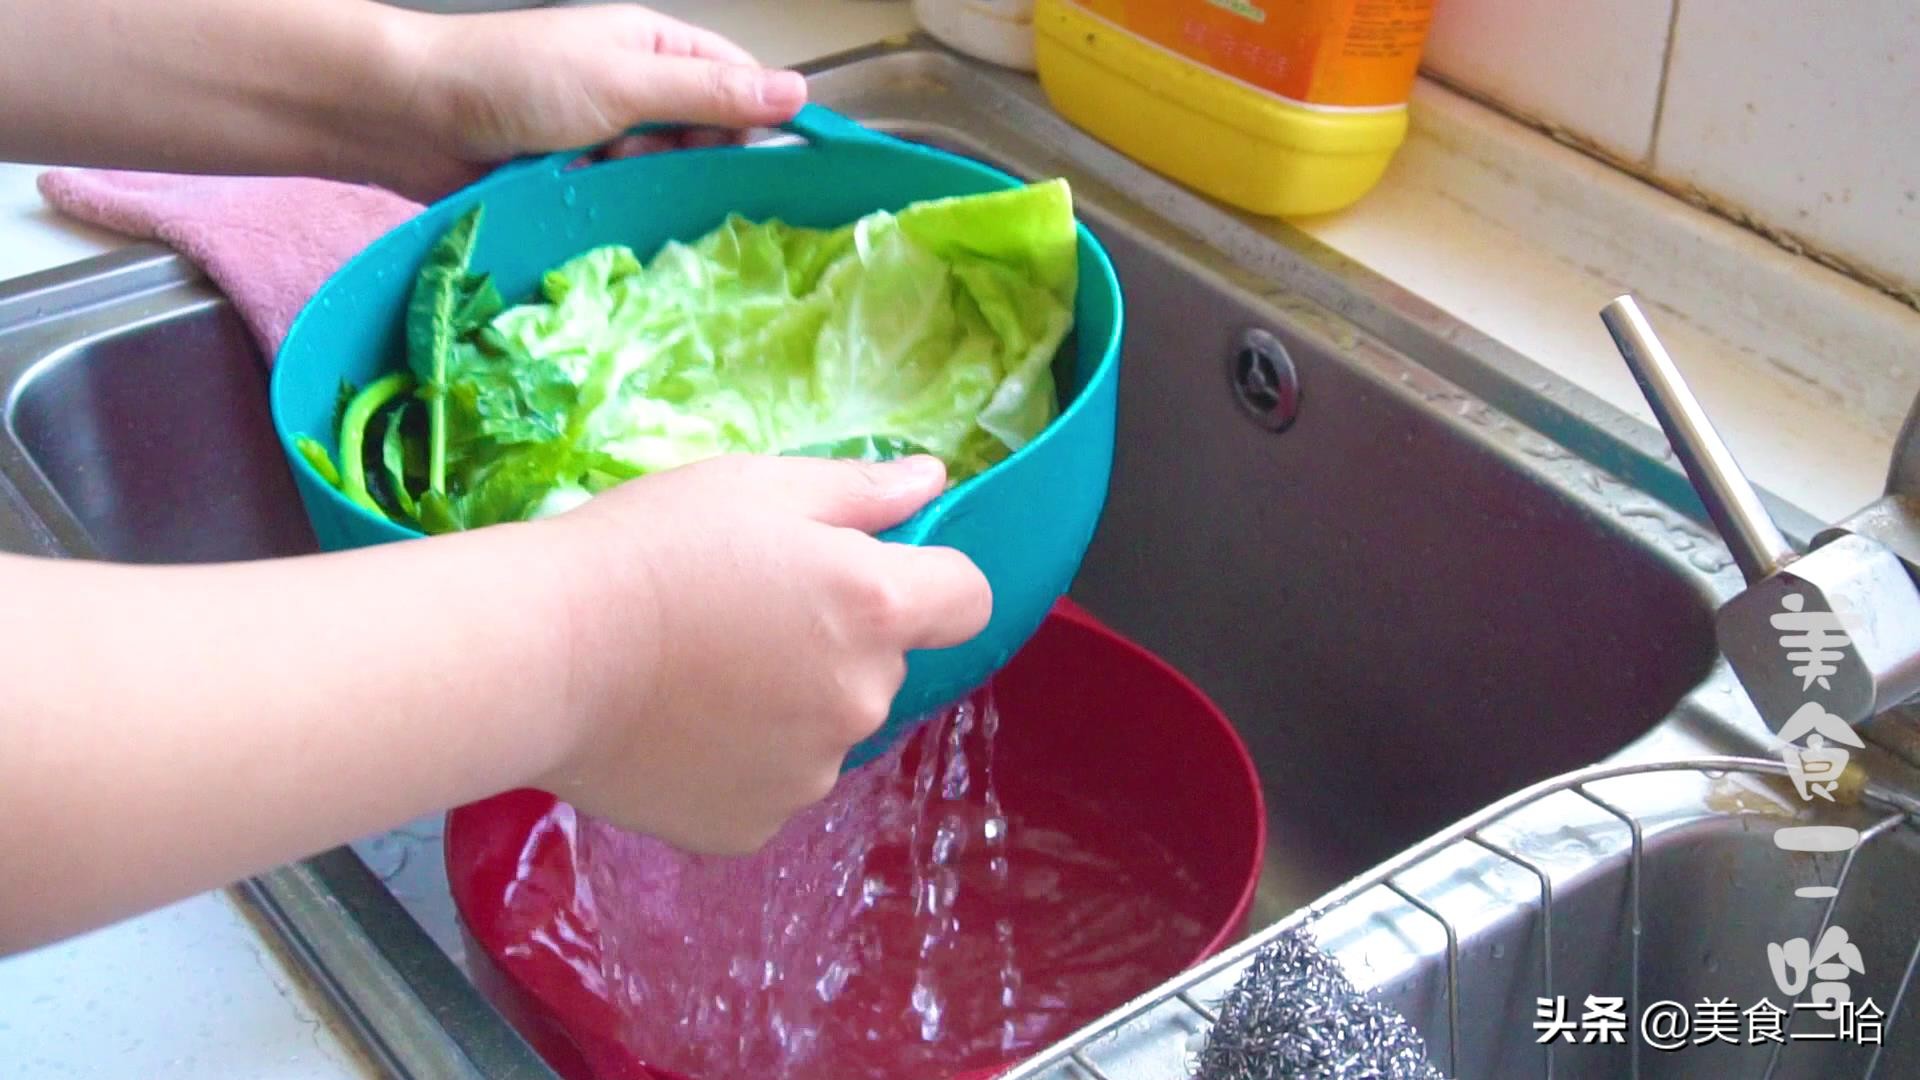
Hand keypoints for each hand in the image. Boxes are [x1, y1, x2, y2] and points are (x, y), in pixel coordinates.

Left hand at [380, 5, 808, 199]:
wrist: (409, 117)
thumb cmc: (513, 80)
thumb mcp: (624, 82)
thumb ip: (710, 93)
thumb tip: (797, 93)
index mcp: (656, 49)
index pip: (738, 83)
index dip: (758, 120)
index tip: (769, 165)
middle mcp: (638, 91)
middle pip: (707, 140)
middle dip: (691, 162)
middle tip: (650, 164)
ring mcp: (607, 140)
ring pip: (666, 179)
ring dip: (647, 189)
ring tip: (606, 181)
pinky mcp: (579, 184)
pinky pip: (624, 206)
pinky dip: (618, 213)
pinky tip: (600, 215)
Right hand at [534, 456, 991, 853]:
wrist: (542, 654)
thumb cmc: (647, 550)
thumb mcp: (755, 486)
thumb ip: (859, 490)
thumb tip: (933, 482)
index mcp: (875, 606)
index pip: (969, 598)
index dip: (931, 579)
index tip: (871, 571)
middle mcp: (862, 698)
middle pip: (883, 664)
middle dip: (837, 639)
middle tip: (743, 613)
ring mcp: (809, 773)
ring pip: (826, 726)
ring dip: (790, 703)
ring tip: (697, 673)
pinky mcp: (753, 825)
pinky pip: (771, 783)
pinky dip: (741, 759)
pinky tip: (679, 726)